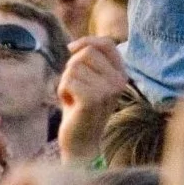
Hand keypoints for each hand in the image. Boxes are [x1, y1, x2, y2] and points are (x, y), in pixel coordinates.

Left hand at [56, 36, 130, 163]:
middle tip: (74, 87)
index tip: (71, 49)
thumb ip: (88, 62)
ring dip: (66, 81)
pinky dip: (62, 90)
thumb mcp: (89, 81)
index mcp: (121, 75)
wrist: (82, 143)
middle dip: (72, 66)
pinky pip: (68, 80)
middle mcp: (118, 82)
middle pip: (87, 52)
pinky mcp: (92, 100)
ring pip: (74, 67)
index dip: (86, 41)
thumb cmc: (81, 108)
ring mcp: (107, 91)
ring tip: (73, 98)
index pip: (107, 44)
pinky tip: (69, 104)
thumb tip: (74, 45)